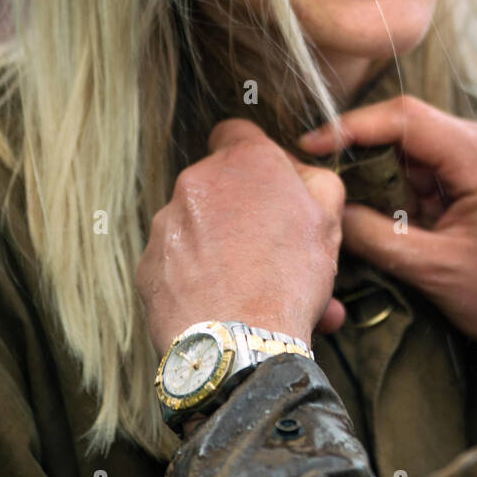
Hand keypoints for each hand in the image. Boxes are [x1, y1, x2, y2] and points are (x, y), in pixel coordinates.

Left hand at [137, 118, 345, 357]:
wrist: (239, 344)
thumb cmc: (288, 279)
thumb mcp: (328, 221)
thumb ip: (317, 182)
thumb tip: (302, 176)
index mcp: (245, 161)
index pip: (237, 132)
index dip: (255, 157)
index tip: (267, 186)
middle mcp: (198, 181)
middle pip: (218, 184)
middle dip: (242, 210)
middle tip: (271, 249)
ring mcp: (166, 222)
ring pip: (197, 226)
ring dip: (220, 246)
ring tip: (251, 287)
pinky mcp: (148, 262)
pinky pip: (175, 261)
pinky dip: (194, 276)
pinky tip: (222, 303)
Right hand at [298, 96, 476, 366]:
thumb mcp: (434, 270)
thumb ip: (375, 236)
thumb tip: (332, 211)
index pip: (406, 117)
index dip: (353, 127)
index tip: (313, 145)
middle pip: (413, 129)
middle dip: (371, 158)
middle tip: (337, 190)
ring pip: (424, 149)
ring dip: (394, 179)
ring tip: (377, 218)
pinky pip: (443, 167)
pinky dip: (416, 190)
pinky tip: (407, 222)